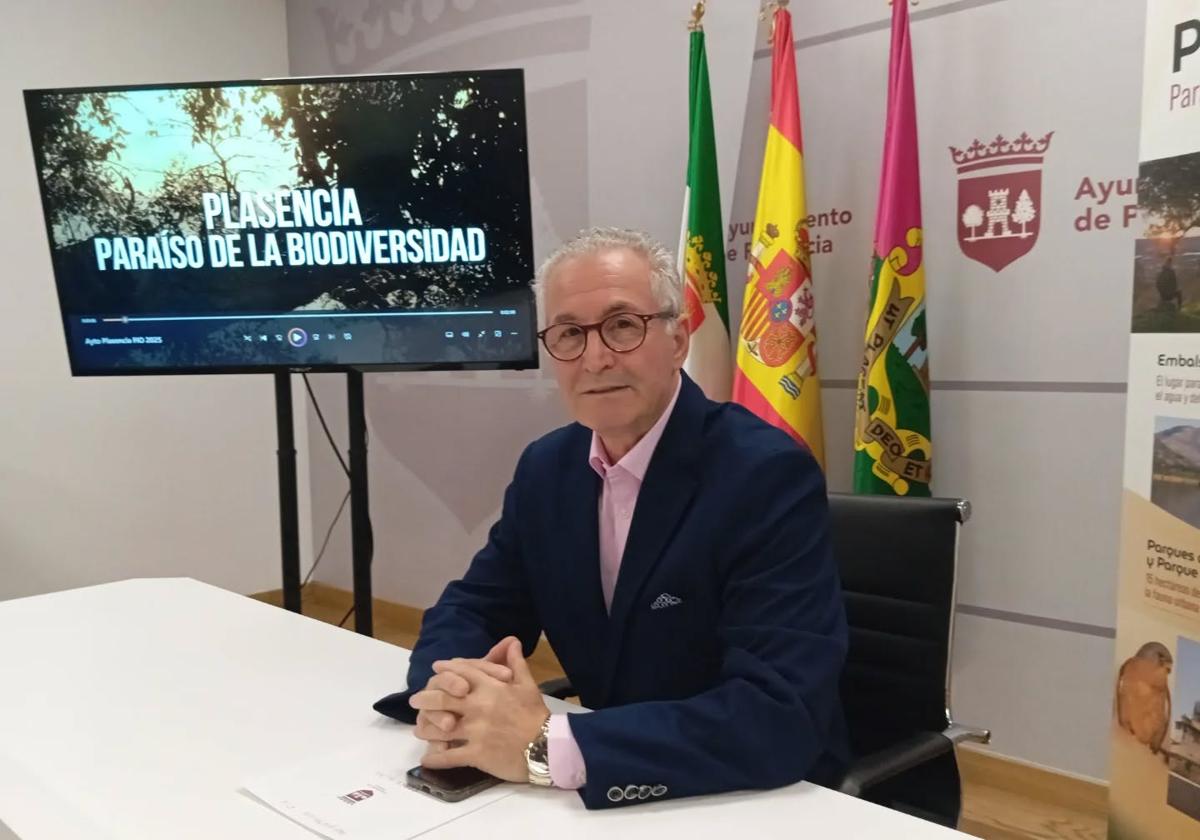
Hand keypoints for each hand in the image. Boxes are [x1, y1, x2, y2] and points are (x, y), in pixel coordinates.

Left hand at [410, 636, 550, 782]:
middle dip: (425, 698)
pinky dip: (436, 758)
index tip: (435, 668)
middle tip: (414, 700)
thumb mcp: (528, 685)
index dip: (447, 669)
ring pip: (441, 728)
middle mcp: (478, 706)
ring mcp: (475, 731)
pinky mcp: (476, 754)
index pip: (463, 673)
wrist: (547, 747)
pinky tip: (427, 759)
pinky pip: (450, 756)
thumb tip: (512, 641)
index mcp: (490, 688)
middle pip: (443, 698)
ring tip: (419, 730)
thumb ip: (516, 662)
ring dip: (427, 729)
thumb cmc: (537, 715)